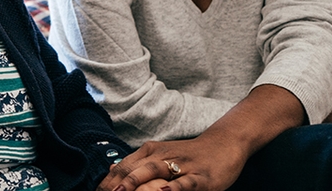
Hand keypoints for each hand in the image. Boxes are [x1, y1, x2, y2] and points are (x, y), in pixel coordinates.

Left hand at [95, 135, 247, 190]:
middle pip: (134, 169)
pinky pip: (186, 182)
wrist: (223, 144)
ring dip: (136, 182)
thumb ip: (138, 164)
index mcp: (150, 152)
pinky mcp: (201, 176)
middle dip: (116, 184)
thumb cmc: (189, 155)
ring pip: (155, 172)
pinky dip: (175, 187)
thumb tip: (112, 171)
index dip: (108, 181)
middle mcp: (162, 156)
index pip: (123, 166)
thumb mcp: (161, 156)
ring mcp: (182, 165)